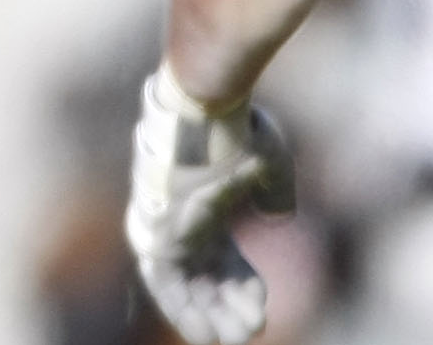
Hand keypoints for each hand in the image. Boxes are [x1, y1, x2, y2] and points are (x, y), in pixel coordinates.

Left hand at [125, 63, 295, 344]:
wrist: (202, 109)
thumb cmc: (234, 129)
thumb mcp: (266, 162)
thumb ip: (274, 189)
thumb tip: (279, 214)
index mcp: (207, 209)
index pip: (224, 263)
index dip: (244, 288)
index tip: (262, 305)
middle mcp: (183, 223)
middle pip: (202, 281)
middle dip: (225, 310)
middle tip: (250, 329)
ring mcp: (166, 227)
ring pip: (181, 288)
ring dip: (203, 317)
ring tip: (228, 337)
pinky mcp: (154, 232)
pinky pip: (162, 282)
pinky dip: (181, 308)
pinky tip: (205, 331)